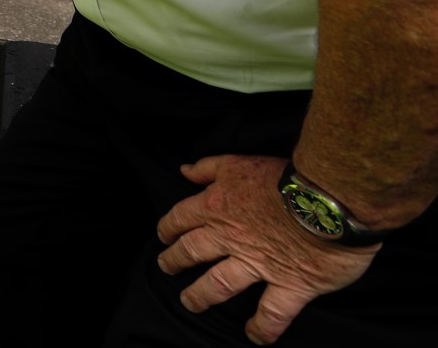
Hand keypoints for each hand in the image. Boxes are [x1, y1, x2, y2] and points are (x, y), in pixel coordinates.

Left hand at [156, 154, 379, 344]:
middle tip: (165, 267)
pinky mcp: (291, 284)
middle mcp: (232, 238)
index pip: (181, 218)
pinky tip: (254, 336)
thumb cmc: (287, 178)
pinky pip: (272, 313)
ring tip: (190, 302)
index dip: (168, 228)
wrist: (331, 200)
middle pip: (193, 252)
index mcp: (218, 206)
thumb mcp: (240, 162)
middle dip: (175, 261)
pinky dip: (262, 327)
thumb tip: (185, 170)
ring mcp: (259, 264)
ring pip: (219, 284)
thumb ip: (210, 167)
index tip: (163, 236)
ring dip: (201, 295)